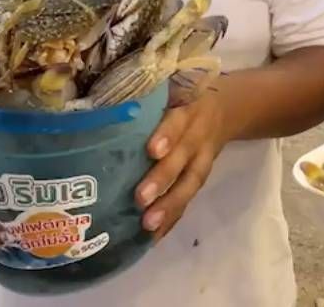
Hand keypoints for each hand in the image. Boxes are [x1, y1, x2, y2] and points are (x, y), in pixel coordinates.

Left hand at [135, 91, 231, 240]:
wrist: (227, 109)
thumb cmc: (182, 96)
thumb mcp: (172, 87)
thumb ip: (144, 96)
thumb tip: (97, 106)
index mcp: (188, 107)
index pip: (178, 120)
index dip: (168, 135)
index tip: (152, 150)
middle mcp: (198, 134)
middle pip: (184, 157)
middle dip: (163, 178)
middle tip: (141, 198)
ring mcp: (203, 158)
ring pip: (190, 183)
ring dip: (170, 205)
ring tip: (148, 225)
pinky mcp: (201, 177)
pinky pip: (189, 199)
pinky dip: (173, 219)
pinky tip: (154, 235)